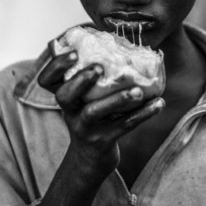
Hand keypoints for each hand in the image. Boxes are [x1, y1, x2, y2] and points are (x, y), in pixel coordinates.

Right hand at [38, 49, 163, 175]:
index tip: (75, 52)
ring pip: (94, 112)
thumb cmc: (93, 119)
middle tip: (99, 68)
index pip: (47, 80)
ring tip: (138, 91)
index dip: (56, 65)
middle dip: (81, 80)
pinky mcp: (102, 141)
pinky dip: (142, 114)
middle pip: (64, 95)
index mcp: (65, 97)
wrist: (90, 160)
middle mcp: (70, 112)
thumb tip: (125, 46)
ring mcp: (84, 128)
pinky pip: (122, 126)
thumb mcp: (85, 101)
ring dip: (116, 99)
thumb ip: (94, 79)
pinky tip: (158, 104)